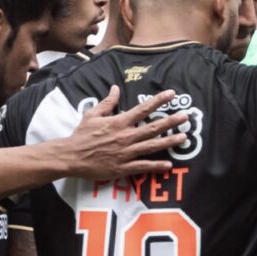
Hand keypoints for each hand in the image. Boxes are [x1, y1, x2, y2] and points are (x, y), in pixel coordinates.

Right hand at [58, 87, 191, 178]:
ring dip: (169, 142)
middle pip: (153, 127)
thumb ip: (107, 102)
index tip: (172, 94)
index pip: (143, 108)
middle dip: (170, 121)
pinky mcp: (122, 167)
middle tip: (186, 117)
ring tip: (183, 138)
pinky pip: (142, 166)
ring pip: (152, 146)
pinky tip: (168, 164)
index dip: (159, 100)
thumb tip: (115, 88)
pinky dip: (156, 166)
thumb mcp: (92, 114)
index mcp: (119, 122)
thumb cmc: (81, 135)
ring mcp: (125, 152)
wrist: (71, 156)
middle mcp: (125, 136)